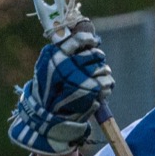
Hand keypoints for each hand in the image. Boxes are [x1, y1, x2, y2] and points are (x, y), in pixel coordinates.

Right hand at [7, 29, 114, 154]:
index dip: (89, 40)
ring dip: (103, 73)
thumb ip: (62, 52)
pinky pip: (107, 82)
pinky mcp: (92, 91)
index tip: (93, 41)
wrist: (48, 118)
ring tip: (94, 81)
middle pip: (94, 54)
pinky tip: (97, 91)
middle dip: (97, 59)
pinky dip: (106, 86)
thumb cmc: (48, 91)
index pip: (78, 41)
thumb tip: (83, 36)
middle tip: (94, 65)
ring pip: (103, 68)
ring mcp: (80, 79)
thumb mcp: (48, 67)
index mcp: (55, 57)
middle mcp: (68, 66)